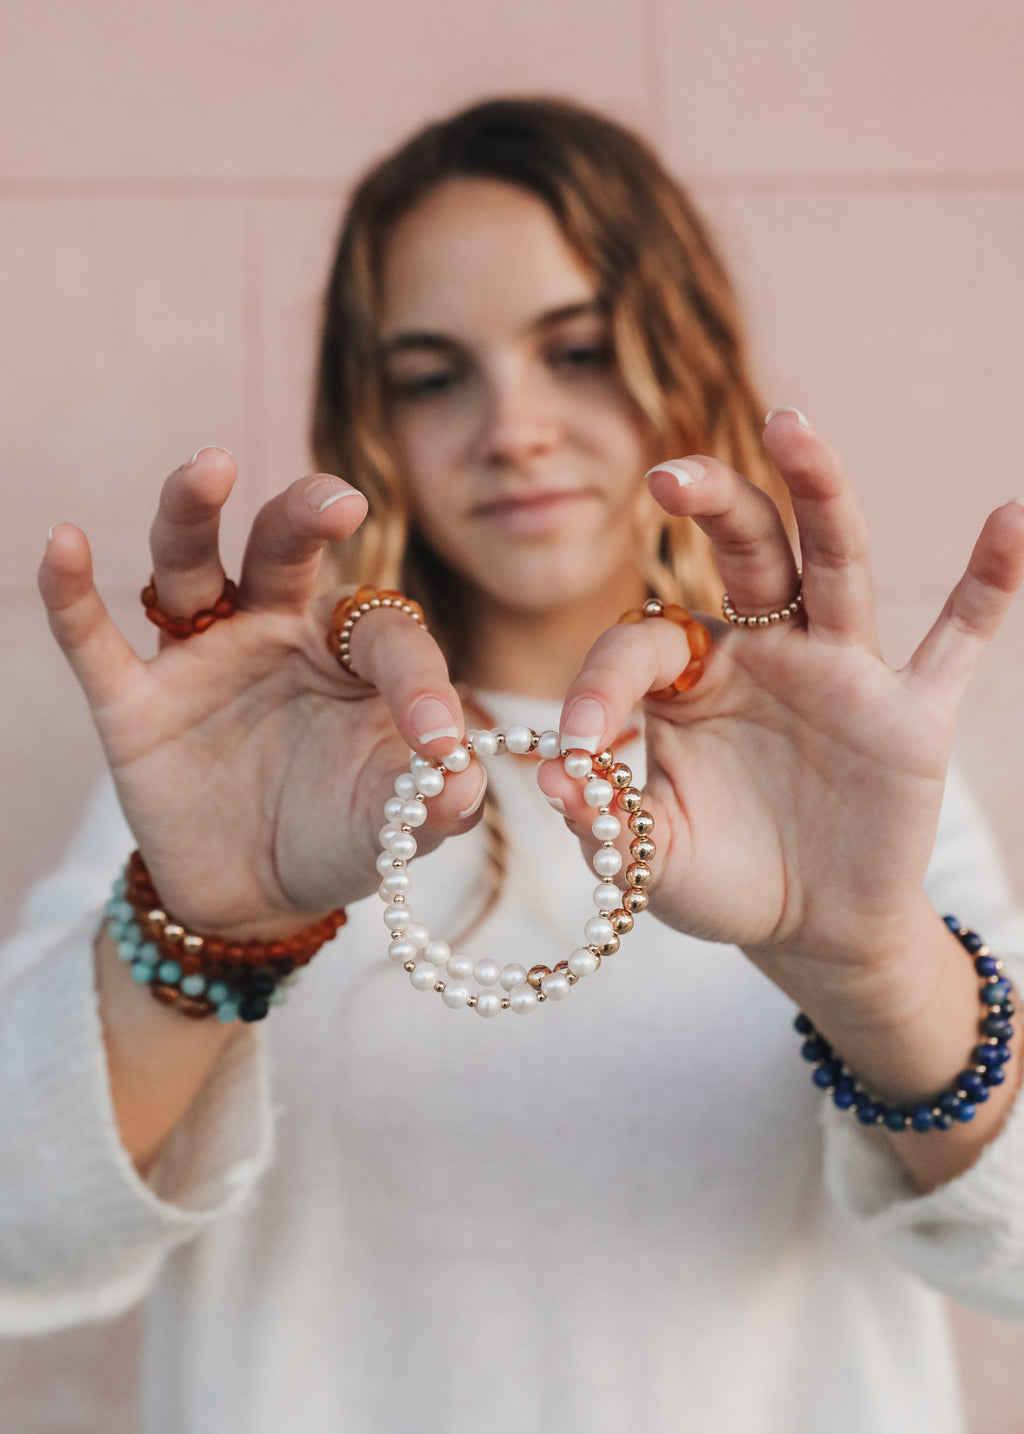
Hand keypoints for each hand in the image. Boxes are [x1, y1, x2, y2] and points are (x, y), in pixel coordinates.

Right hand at [38, 448, 483, 935]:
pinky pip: (94, 639)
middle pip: (284, 550)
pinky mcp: (135, 702)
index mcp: (351, 652)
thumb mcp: (393, 823)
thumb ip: (431, 799)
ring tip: (210, 466)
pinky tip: (64, 542)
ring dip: (192, 513)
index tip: (437, 742)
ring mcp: (202, 659)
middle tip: (337, 499)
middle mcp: (276, 633)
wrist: (258, 896)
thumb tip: (460, 778)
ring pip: (191, 565)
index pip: (387, 636)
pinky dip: (72, 594)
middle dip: (306, 515)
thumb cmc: (339, 834)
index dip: (418, 683)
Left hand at [539, 413, 1023, 1021]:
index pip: (644, 642)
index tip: (578, 745)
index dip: (603, 685)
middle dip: (713, 504)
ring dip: (821, 495)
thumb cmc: (725, 878)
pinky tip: (1009, 519)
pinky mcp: (910, 712)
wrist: (812, 929)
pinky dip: (989, 585)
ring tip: (792, 428)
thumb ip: (609, 822)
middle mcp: (767, 652)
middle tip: (670, 476)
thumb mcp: (655, 858)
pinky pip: (956, 640)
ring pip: (835, 564)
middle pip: (746, 551)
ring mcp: (842, 672)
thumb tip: (556, 781)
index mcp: (694, 677)